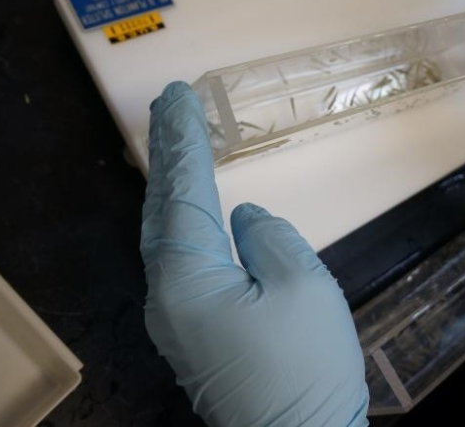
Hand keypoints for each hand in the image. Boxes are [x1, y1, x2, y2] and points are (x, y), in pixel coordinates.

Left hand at [141, 82, 368, 426]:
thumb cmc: (302, 366)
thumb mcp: (302, 286)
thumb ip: (269, 238)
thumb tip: (242, 220)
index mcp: (187, 279)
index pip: (182, 192)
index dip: (182, 141)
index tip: (176, 97)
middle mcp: (167, 296)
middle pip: (162, 210)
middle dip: (168, 156)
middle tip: (170, 107)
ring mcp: (176, 320)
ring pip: (167, 236)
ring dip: (174, 188)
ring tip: (178, 145)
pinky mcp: (194, 336)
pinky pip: (182, 263)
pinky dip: (185, 223)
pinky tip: (192, 212)